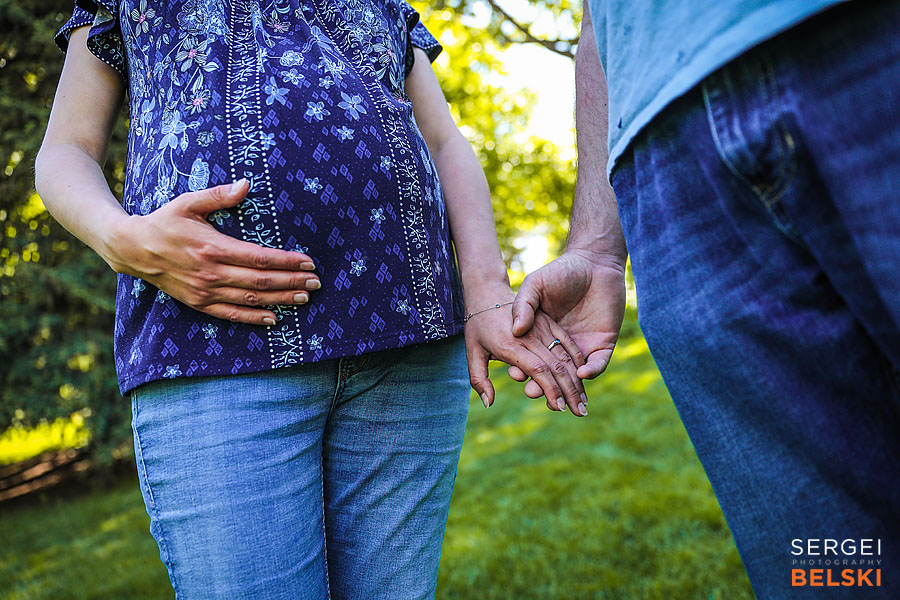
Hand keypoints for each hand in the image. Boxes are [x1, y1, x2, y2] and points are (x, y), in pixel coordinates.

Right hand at [101, 180, 320, 325]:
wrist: (133, 249)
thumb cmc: (164, 221)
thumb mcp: (189, 202)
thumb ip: (219, 195)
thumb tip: (246, 184)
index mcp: (213, 247)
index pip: (260, 258)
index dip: (287, 262)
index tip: (308, 262)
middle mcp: (212, 273)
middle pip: (261, 281)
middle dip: (292, 282)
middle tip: (316, 283)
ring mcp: (205, 291)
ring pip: (251, 299)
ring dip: (280, 300)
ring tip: (304, 298)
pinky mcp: (199, 303)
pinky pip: (231, 314)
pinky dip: (254, 318)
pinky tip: (274, 318)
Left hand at [464, 282, 588, 416]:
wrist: (488, 292)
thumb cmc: (477, 326)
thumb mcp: (472, 352)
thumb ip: (479, 379)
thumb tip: (488, 404)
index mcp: (511, 346)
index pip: (537, 371)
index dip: (550, 390)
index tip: (558, 408)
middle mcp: (530, 337)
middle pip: (556, 367)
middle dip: (570, 392)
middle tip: (581, 413)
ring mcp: (542, 328)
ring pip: (565, 356)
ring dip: (577, 380)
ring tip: (585, 401)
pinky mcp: (550, 322)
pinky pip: (567, 342)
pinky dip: (578, 359)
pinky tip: (585, 376)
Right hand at [508, 250, 625, 397]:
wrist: (594, 262)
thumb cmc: (561, 271)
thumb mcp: (535, 285)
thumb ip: (523, 304)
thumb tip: (516, 331)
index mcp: (542, 335)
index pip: (531, 359)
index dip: (522, 370)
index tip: (515, 374)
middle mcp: (561, 345)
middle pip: (551, 375)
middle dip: (541, 388)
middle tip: (532, 393)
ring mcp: (583, 347)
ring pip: (574, 378)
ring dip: (566, 390)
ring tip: (557, 399)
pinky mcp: (603, 344)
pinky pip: (598, 364)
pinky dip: (591, 371)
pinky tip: (581, 374)